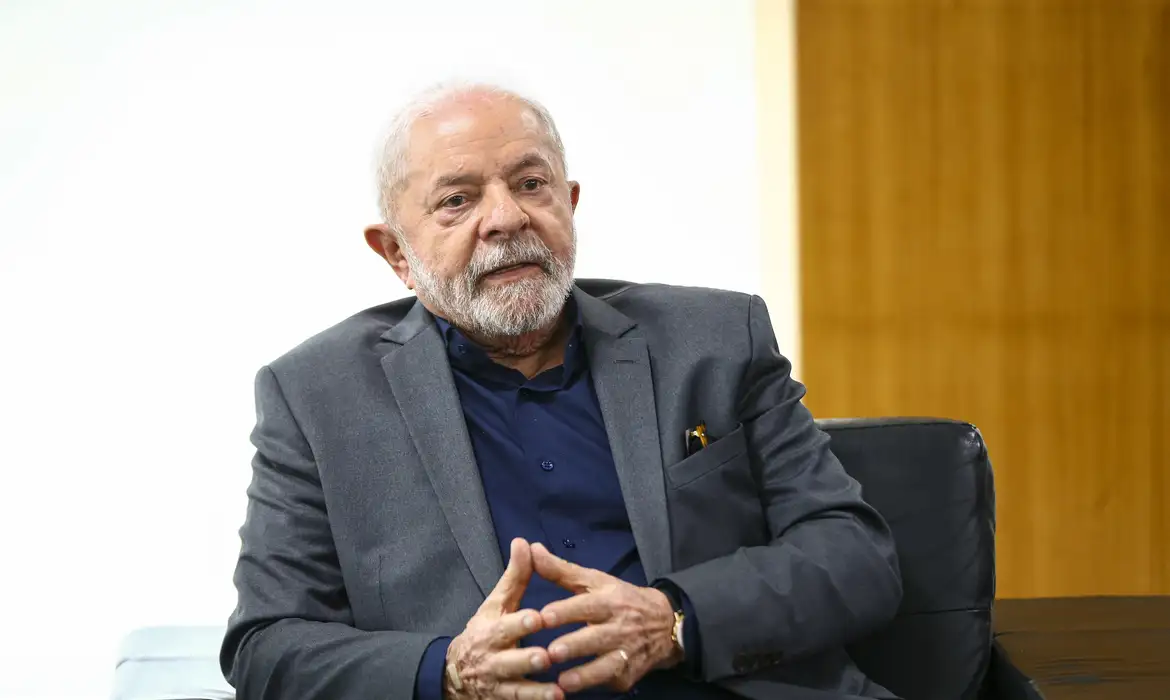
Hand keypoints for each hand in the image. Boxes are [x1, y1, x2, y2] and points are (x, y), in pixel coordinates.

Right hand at [445, 539, 562, 699]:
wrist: (456, 673)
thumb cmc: (485, 631)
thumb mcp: (497, 604)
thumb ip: (515, 577)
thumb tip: (523, 541)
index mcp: (491, 631)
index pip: (505, 626)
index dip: (520, 623)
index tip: (537, 618)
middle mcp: (491, 660)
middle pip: (508, 661)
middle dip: (526, 659)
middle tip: (545, 656)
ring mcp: (497, 685)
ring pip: (516, 690)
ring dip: (535, 692)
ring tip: (557, 692)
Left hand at [532, 542, 682, 694]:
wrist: (664, 623)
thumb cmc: (621, 599)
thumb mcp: (595, 581)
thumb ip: (561, 570)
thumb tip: (531, 550)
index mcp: (609, 601)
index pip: (587, 605)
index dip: (566, 611)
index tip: (544, 616)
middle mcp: (620, 626)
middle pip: (597, 637)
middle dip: (575, 645)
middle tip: (551, 652)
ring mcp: (626, 653)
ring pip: (607, 665)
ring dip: (585, 674)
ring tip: (563, 681)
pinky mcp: (628, 675)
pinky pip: (612, 680)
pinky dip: (596, 686)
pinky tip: (575, 691)